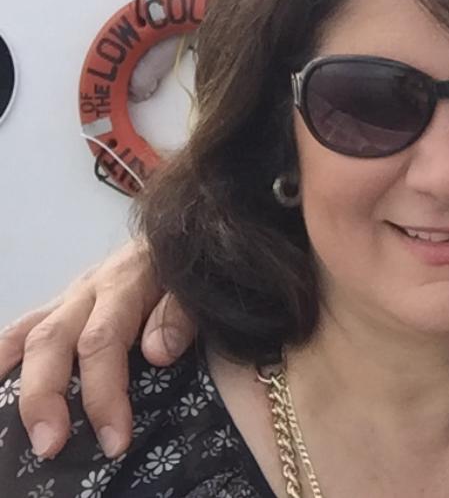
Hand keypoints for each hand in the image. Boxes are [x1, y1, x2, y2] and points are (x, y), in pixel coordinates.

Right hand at [0, 240, 194, 459]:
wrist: (183, 234)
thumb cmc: (189, 268)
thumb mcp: (197, 284)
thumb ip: (182, 313)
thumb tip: (157, 352)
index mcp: (126, 281)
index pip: (103, 340)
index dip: (104, 393)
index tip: (114, 439)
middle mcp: (90, 289)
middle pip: (52, 340)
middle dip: (45, 397)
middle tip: (50, 446)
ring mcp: (71, 296)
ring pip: (27, 334)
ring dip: (14, 383)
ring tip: (5, 428)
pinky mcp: (63, 304)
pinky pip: (23, 329)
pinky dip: (3, 358)